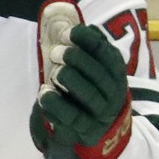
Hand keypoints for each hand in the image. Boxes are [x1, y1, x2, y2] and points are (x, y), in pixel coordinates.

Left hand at [31, 0, 131, 158]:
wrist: (97, 131)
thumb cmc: (89, 92)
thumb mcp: (93, 71)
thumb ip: (88, 51)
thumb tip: (81, 26)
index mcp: (116, 75)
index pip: (108, 56)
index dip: (90, 42)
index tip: (70, 32)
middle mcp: (112, 94)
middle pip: (98, 75)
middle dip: (77, 60)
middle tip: (57, 51)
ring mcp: (99, 114)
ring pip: (88, 96)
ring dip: (69, 81)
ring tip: (54, 72)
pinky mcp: (84, 130)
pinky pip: (71, 118)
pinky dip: (56, 105)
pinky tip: (43, 94)